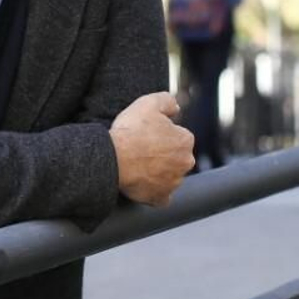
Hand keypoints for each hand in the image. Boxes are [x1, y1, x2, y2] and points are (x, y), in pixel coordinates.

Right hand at [109, 92, 194, 206]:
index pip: (178, 136)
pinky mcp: (160, 197)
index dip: (162, 134)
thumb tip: (176, 107)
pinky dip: (154, 191)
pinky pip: (161, 196)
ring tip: (138, 165)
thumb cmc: (130, 131)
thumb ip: (167, 101)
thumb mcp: (148, 103)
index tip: (147, 134)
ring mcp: (173, 182)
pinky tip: (143, 183)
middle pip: (176, 157)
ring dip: (159, 172)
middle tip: (142, 150)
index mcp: (185, 140)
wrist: (112, 158)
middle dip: (163, 155)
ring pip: (169, 176)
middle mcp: (185, 162)